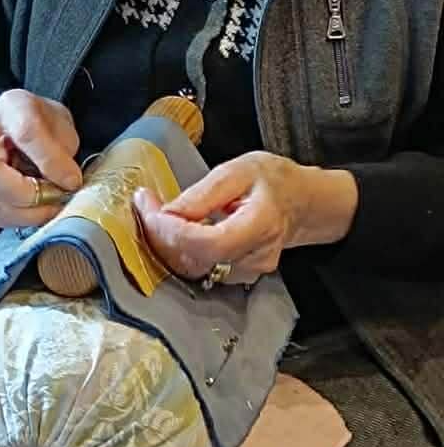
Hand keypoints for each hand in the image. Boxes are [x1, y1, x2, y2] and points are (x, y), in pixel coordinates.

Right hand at [0, 88, 81, 227]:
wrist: (19, 125)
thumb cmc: (41, 123)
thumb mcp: (62, 124)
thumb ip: (64, 150)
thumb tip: (67, 181)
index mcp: (11, 107)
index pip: (25, 132)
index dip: (50, 161)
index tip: (72, 180)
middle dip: (29, 194)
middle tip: (56, 198)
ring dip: (24, 212)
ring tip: (49, 207)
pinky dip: (15, 219)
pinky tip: (33, 211)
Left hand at [133, 152, 358, 286]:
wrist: (301, 202)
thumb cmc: (274, 181)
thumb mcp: (239, 170)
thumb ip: (203, 194)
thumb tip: (167, 212)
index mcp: (261, 224)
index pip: (208, 243)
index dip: (171, 230)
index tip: (148, 205)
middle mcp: (256, 257)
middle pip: (195, 260)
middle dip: (160, 234)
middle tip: (145, 204)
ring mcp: (248, 272)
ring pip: (193, 268)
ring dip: (167, 243)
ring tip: (157, 213)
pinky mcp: (238, 276)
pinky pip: (200, 268)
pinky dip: (179, 250)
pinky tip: (175, 229)